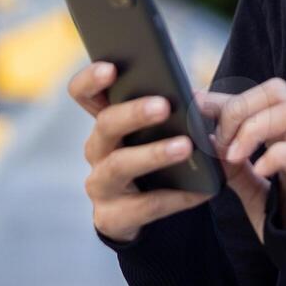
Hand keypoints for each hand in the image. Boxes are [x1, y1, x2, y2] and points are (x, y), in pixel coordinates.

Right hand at [70, 61, 214, 243]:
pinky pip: (145, 205)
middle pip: (106, 124)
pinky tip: (201, 190)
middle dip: (133, 113)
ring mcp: (100, 184)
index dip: (91, 79)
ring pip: (120, 165)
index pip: (84, 94)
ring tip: (185, 146)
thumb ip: (170, 112)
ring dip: (153, 154)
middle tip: (163, 106)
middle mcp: (97, 149)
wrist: (143, 216)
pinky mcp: (111, 217)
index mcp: (107, 122)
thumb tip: (194, 97)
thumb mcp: (160, 133)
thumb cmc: (156, 161)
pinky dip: (176, 197)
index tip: (111, 68)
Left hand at [203, 77, 285, 237]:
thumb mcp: (251, 188)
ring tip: (234, 155)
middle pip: (276, 90)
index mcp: (283, 132)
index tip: (195, 103)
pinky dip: (275, 156)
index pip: (255, 97)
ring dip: (255, 127)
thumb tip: (207, 142)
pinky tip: (259, 171)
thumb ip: (233, 166)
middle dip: (240, 108)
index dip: (224, 97)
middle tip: (221, 140)